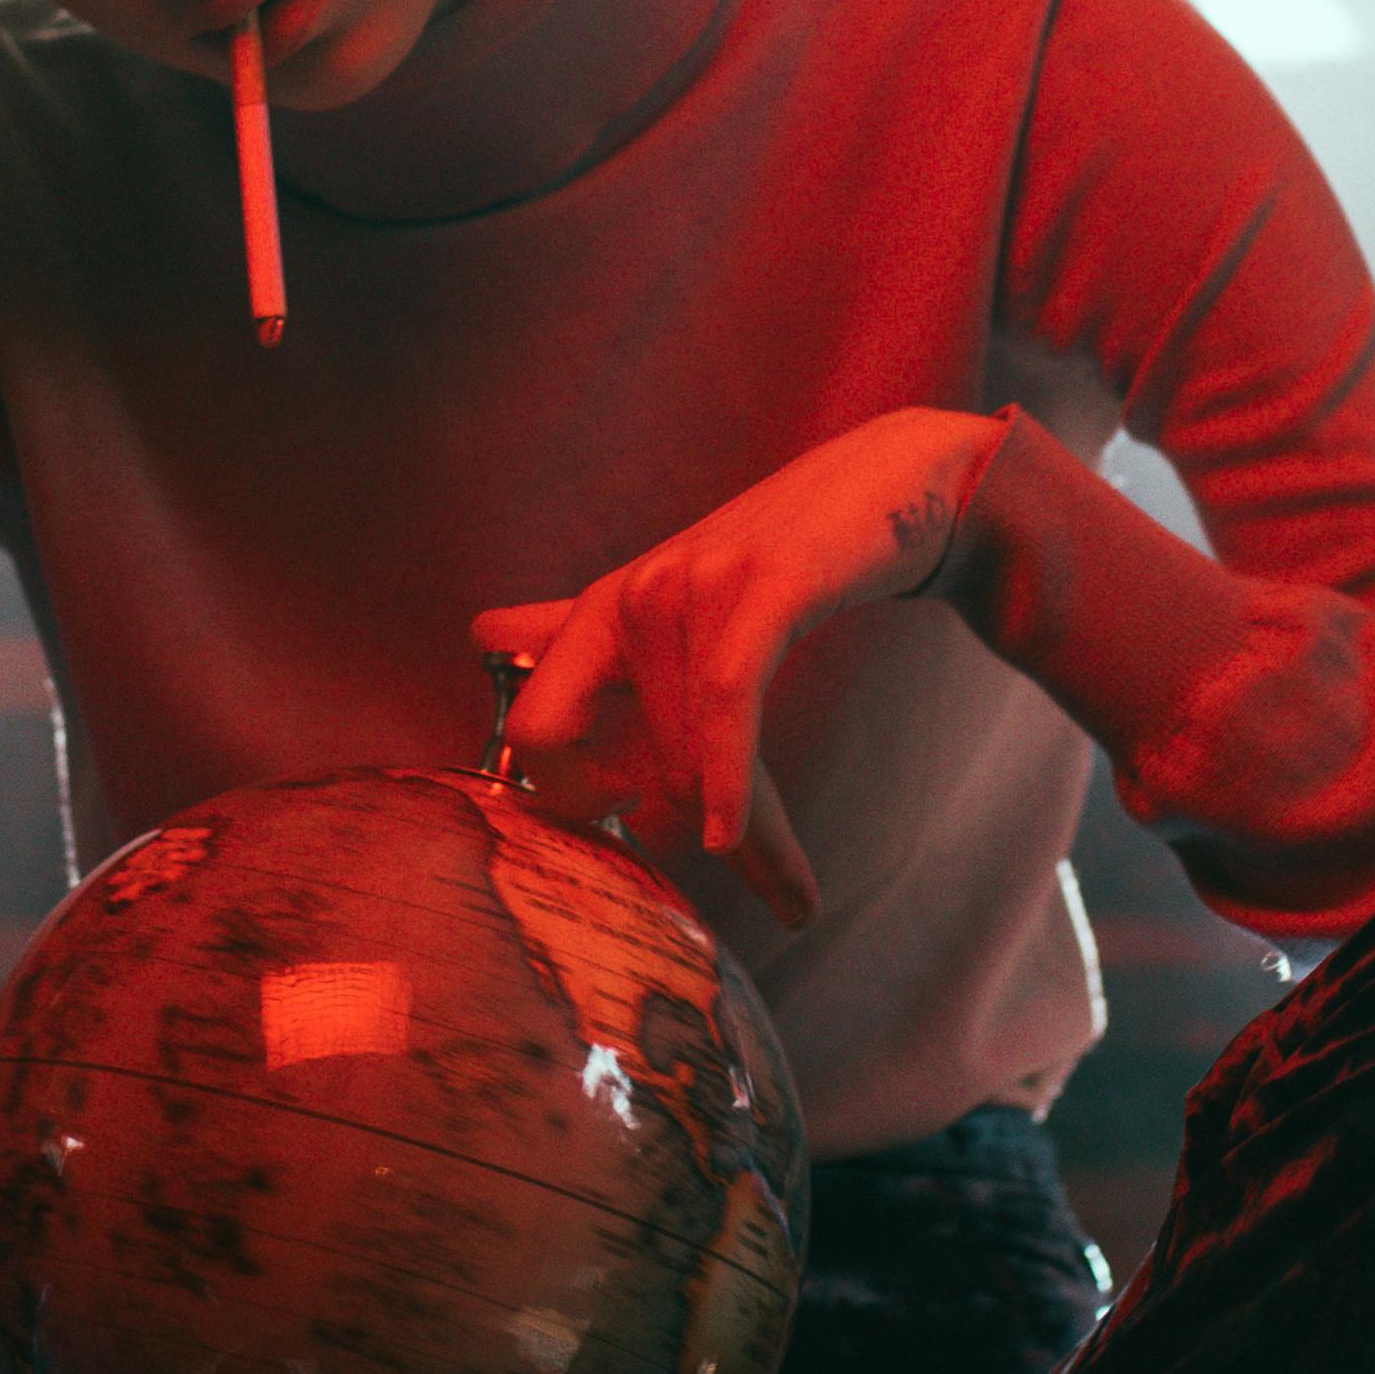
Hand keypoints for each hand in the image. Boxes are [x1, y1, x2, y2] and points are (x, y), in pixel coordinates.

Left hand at [472, 409, 997, 931]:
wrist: (894, 484)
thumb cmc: (781, 557)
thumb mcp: (672, 598)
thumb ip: (578, 625)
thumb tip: (480, 631)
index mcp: (601, 609)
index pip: (530, 732)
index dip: (564, 796)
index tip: (629, 815)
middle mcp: (633, 594)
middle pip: (579, 750)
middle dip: (631, 825)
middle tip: (704, 855)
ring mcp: (696, 584)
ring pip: (678, 753)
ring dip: (733, 832)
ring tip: (786, 889)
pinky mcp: (768, 584)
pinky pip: (729, 702)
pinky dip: (729, 782)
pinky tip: (731, 840)